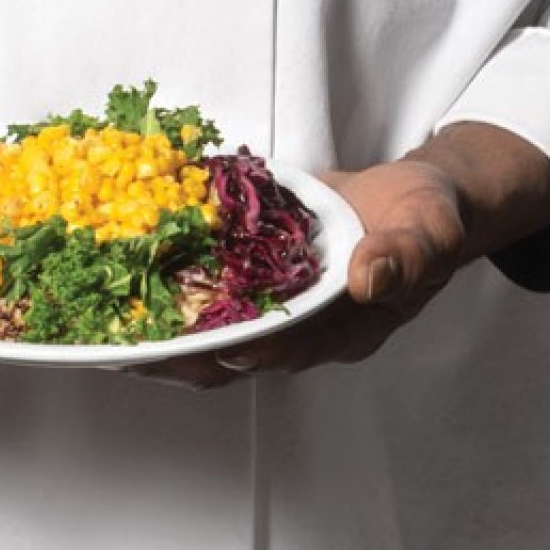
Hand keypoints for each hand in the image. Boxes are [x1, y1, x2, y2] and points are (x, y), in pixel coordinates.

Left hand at [143, 122, 549, 390]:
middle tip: (126, 350)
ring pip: (222, 324)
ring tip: (117, 325)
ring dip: (174, 326)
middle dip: (184, 354)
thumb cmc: (431, 217)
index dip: (242, 350)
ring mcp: (286, 300)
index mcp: (345, 327)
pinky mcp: (270, 270)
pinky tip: (147, 269)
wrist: (421, 195)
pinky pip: (224, 284)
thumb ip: (402, 257)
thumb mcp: (429, 232)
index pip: (285, 349)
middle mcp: (308, 324)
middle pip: (238, 350)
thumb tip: (365, 277)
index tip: (200, 349)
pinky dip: (188, 281)